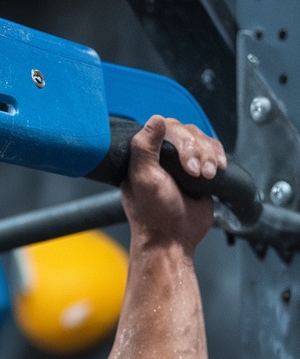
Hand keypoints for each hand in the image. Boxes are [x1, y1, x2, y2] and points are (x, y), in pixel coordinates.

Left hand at [122, 115, 226, 254]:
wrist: (173, 239)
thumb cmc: (153, 215)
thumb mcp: (143, 179)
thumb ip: (143, 148)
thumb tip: (155, 119)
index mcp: (145, 156)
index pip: (166, 128)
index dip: (180, 140)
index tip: (186, 163)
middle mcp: (163, 157)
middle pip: (188, 132)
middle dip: (196, 151)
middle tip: (195, 173)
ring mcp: (182, 163)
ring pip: (202, 140)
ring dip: (208, 156)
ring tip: (205, 176)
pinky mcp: (199, 171)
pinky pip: (212, 151)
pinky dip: (217, 157)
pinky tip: (215, 170)